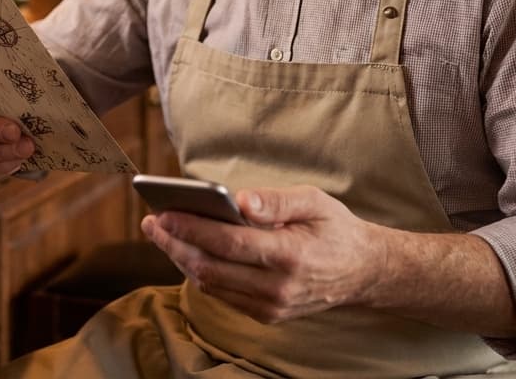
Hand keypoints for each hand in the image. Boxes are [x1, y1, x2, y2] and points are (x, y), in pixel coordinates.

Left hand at [140, 185, 380, 322]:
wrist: (363, 273)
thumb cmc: (335, 229)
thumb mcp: (314, 202)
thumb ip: (276, 200)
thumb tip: (238, 200)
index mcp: (290, 255)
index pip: (228, 243)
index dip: (191, 228)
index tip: (164, 212)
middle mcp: (278, 288)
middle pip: (210, 268)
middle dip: (175, 244)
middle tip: (152, 222)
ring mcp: (271, 307)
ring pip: (211, 284)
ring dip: (182, 259)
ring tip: (162, 233)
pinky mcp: (266, 315)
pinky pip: (223, 295)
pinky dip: (201, 272)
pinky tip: (187, 250)